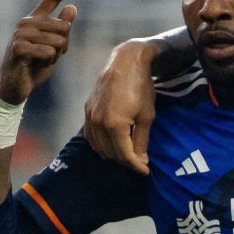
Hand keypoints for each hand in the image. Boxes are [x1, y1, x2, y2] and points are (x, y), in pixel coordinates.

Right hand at [0, 0, 89, 104]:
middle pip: (65, 27)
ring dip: (55, 56)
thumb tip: (72, 7)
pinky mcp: (18, 47)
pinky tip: (35, 65)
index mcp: (35, 19)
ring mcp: (21, 33)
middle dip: (64, 46)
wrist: (16, 85)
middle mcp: (27, 22)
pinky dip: (48, 62)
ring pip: (59, 41)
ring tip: (39, 61)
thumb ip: (63, 29)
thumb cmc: (35, 65)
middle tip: (48, 56)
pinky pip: (49, 52)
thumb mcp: (54, 47)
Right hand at [83, 38, 157, 174]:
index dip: (136, 166)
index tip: (146, 171)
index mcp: (115, 124)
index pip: (124, 155)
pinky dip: (100, 144)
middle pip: (111, 153)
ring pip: (98, 146)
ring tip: (127, 155)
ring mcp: (90, 116)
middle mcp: (98, 122)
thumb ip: (142, 140)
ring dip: (113, 154)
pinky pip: (90, 135)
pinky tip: (110, 145)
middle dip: (126, 161)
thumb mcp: (147, 116)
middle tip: (139, 162)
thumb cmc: (141, 87)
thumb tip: (141, 160)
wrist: (125, 62)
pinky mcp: (87, 110)